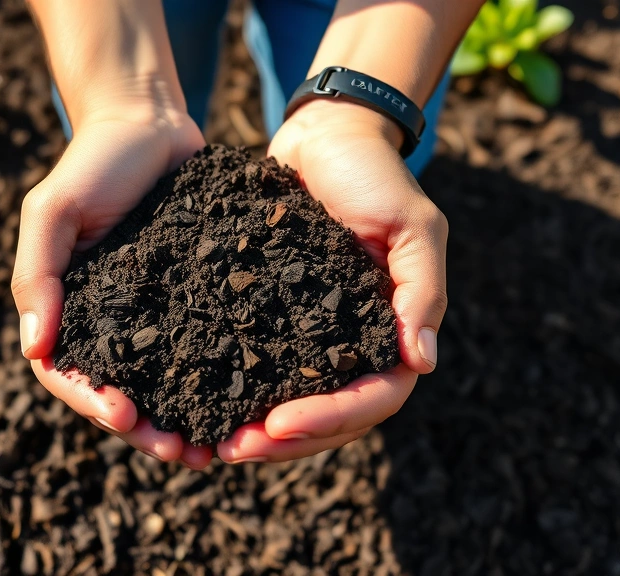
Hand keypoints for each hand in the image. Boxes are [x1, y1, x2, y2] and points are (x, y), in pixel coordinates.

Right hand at [12, 107, 212, 469]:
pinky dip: (217, 380)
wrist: (150, 123)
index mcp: (67, 309)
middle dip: (146, 430)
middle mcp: (110, 321)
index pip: (68, 373)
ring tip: (213, 448)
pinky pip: (203, 347)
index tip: (126, 417)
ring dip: (183, 419)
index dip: (92, 402)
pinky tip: (243, 400)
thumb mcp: (52, 211)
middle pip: (119, 392)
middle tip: (181, 453)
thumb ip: (37, 274)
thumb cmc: (92, 163)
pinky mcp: (195, 299)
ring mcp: (153, 314)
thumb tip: (34, 347)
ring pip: (164, 383)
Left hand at [218, 100, 448, 462]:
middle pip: (330, 417)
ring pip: (292, 403)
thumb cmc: (375, 176)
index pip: (375, 398)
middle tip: (232, 449)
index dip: (330, 418)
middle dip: (285, 441)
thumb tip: (422, 362)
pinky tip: (197, 399)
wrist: (326, 137)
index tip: (280, 423)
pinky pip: (257, 367)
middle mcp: (353, 344)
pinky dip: (234, 389)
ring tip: (212, 441)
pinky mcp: (273, 318)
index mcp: (394, 332)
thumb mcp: (413, 226)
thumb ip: (421, 291)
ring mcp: (312, 336)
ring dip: (257, 429)